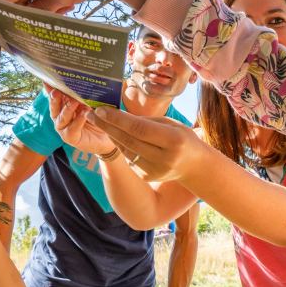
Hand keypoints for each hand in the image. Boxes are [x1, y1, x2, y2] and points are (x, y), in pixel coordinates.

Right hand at [0, 0, 155, 12]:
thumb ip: (41, 10)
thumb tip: (28, 20)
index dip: (0, 9)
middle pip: (23, 1)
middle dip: (29, 14)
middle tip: (33, 29)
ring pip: (38, 4)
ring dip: (48, 11)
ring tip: (64, 8)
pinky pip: (50, 2)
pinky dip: (57, 7)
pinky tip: (69, 5)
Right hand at [47, 86, 114, 154]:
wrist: (107, 135)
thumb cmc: (97, 117)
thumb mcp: (91, 103)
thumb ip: (85, 95)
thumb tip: (85, 81)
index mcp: (63, 106)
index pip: (55, 96)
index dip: (50, 88)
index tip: (48, 80)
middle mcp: (60, 117)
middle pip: (54, 106)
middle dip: (55, 98)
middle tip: (57, 91)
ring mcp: (63, 128)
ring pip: (62, 117)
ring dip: (68, 108)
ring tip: (75, 101)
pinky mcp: (70, 137)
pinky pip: (72, 128)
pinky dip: (78, 121)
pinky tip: (84, 114)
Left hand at [92, 106, 211, 181]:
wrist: (193, 166)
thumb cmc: (182, 138)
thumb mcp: (171, 124)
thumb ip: (147, 121)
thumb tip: (119, 116)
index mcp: (174, 140)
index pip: (139, 128)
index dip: (118, 119)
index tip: (101, 110)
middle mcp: (164, 158)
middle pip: (128, 140)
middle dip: (107, 126)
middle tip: (92, 114)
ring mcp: (155, 170)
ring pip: (125, 149)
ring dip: (111, 134)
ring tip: (99, 121)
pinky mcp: (147, 177)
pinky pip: (129, 157)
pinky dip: (121, 145)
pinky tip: (115, 135)